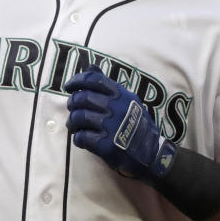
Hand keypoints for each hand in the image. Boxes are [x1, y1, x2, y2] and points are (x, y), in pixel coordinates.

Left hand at [65, 65, 176, 183]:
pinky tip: (82, 139)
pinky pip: (81, 137)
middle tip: (72, 109)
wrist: (151, 154)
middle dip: (72, 103)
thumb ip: (108, 85)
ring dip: (72, 122)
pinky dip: (77, 138)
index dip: (77, 81)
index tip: (69, 86)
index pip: (94, 80)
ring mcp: (111, 126)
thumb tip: (90, 66)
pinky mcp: (106, 145)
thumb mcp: (128, 101)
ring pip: (78, 117)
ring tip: (74, 126)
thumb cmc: (137, 126)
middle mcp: (116, 108)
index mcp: (121, 95)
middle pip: (82, 98)